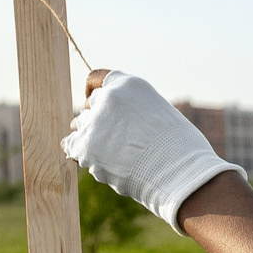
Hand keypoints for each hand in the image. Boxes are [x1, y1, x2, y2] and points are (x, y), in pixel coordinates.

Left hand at [61, 70, 234, 229]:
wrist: (181, 173)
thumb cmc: (181, 149)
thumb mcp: (160, 115)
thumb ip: (134, 113)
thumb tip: (111, 129)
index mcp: (129, 85)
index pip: (96, 80)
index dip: (96, 93)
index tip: (101, 105)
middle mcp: (108, 98)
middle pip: (90, 106)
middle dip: (99, 120)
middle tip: (118, 139)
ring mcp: (94, 122)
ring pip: (80, 126)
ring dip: (92, 138)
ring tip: (116, 155)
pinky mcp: (86, 147)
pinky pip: (71, 146)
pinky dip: (80, 153)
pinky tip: (97, 161)